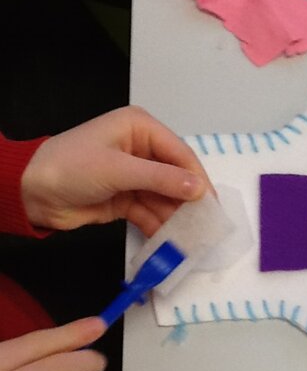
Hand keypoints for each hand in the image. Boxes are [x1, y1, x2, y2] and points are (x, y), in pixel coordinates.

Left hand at [21, 106, 211, 235]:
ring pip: (164, 197)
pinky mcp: (125, 198)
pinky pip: (149, 212)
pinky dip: (158, 226)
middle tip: (205, 224)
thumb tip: (199, 189)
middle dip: (187, 201)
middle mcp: (141, 149)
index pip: (179, 153)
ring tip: (191, 238)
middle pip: (174, 177)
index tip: (212, 203)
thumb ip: (160, 179)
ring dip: (174, 217)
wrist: (30, 193)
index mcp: (140, 128)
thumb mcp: (118, 169)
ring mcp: (133, 176)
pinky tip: (169, 242)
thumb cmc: (73, 167)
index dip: (197, 177)